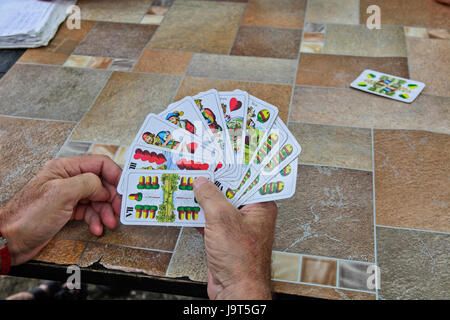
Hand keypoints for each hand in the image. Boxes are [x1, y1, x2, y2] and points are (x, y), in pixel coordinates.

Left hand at [0, 155, 121, 265]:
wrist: (10, 241)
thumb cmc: (28, 216)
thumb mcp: (62, 194)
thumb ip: (88, 183)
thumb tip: (105, 187)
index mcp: (65, 168)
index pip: (99, 163)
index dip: (115, 175)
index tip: (125, 188)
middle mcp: (68, 179)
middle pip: (100, 183)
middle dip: (112, 197)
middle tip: (120, 209)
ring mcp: (68, 196)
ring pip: (97, 199)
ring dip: (105, 211)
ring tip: (109, 222)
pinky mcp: (67, 211)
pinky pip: (89, 212)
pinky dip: (96, 220)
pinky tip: (96, 228)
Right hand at [193, 177, 276, 299]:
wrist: (235, 291)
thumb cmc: (240, 260)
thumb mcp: (222, 219)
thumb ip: (210, 196)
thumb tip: (201, 182)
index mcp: (260, 207)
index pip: (247, 180)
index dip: (231, 168)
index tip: (216, 158)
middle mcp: (250, 216)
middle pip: (230, 192)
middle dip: (213, 183)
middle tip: (198, 170)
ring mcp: (236, 228)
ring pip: (218, 207)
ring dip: (203, 200)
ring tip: (188, 185)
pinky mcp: (224, 240)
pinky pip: (210, 222)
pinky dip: (198, 216)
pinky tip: (185, 208)